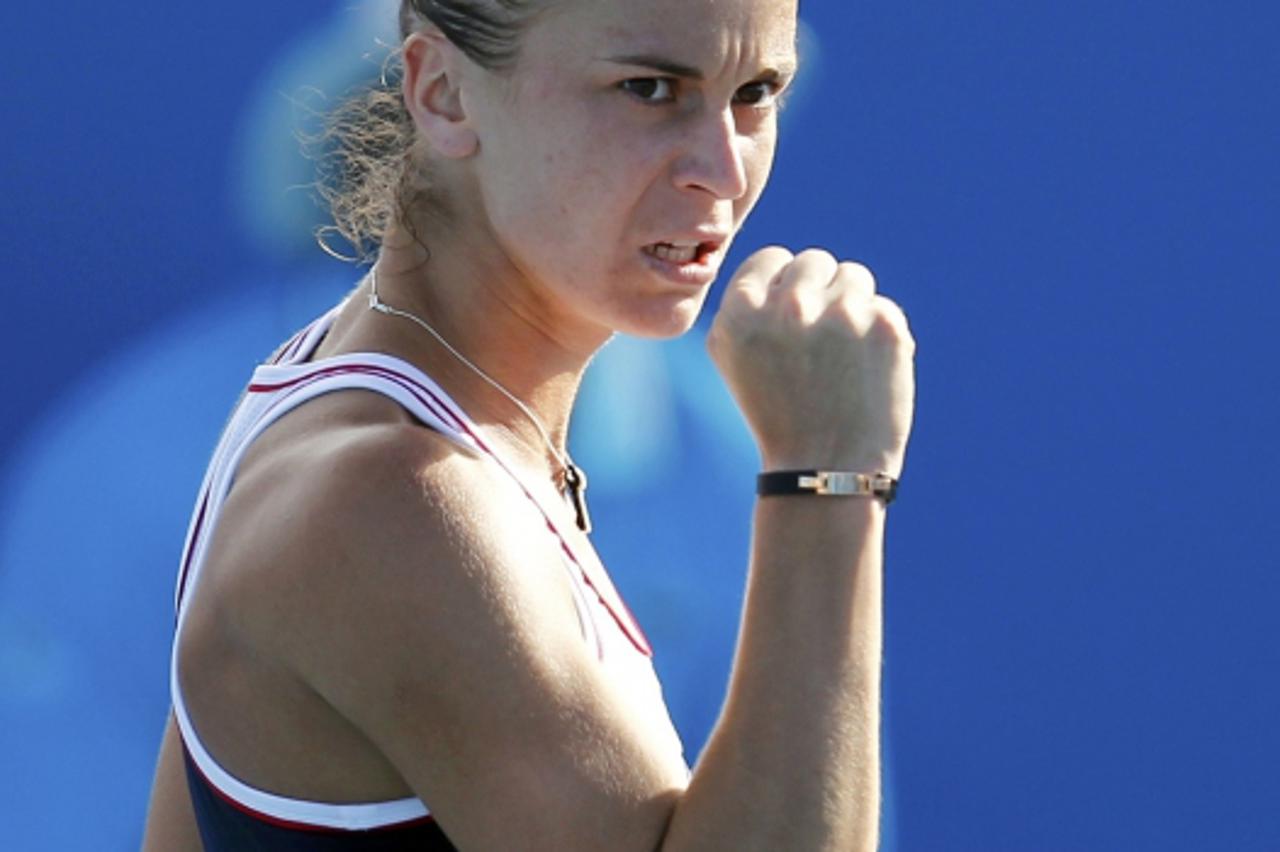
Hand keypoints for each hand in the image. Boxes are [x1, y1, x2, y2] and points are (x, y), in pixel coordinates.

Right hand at [707, 247, 915, 476]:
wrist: (824, 468)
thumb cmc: (777, 415)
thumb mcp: (733, 358)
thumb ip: (747, 305)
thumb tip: (781, 266)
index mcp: (742, 310)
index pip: (772, 258)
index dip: (782, 288)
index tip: (788, 323)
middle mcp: (789, 305)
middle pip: (814, 261)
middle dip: (818, 293)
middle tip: (818, 343)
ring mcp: (839, 312)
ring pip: (853, 276)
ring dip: (850, 306)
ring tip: (841, 356)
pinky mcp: (884, 325)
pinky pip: (883, 306)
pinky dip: (878, 334)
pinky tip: (865, 370)